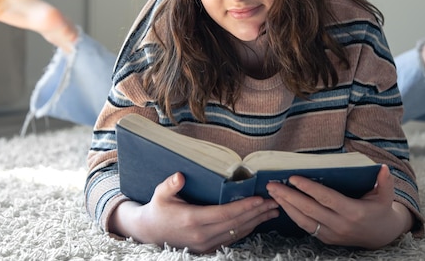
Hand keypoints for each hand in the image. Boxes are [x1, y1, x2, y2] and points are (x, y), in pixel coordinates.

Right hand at [110, 172, 279, 253]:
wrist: (149, 232)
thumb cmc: (158, 209)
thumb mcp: (160, 194)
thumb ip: (171, 185)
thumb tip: (180, 176)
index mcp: (193, 219)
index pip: (225, 213)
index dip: (244, 206)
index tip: (259, 199)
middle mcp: (202, 234)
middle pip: (236, 223)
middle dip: (257, 212)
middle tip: (275, 202)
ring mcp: (206, 244)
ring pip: (237, 232)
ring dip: (256, 221)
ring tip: (272, 211)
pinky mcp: (208, 248)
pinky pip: (232, 238)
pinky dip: (247, 229)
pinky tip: (257, 221)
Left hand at [265, 165, 412, 248]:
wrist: (381, 236)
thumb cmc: (380, 211)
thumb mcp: (386, 196)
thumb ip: (385, 182)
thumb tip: (384, 168)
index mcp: (354, 212)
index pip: (326, 198)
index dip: (309, 188)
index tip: (293, 178)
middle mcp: (341, 225)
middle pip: (309, 210)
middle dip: (289, 196)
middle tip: (272, 185)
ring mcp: (332, 234)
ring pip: (304, 221)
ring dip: (286, 206)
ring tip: (273, 193)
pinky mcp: (326, 239)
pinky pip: (306, 227)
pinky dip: (293, 215)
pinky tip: (283, 204)